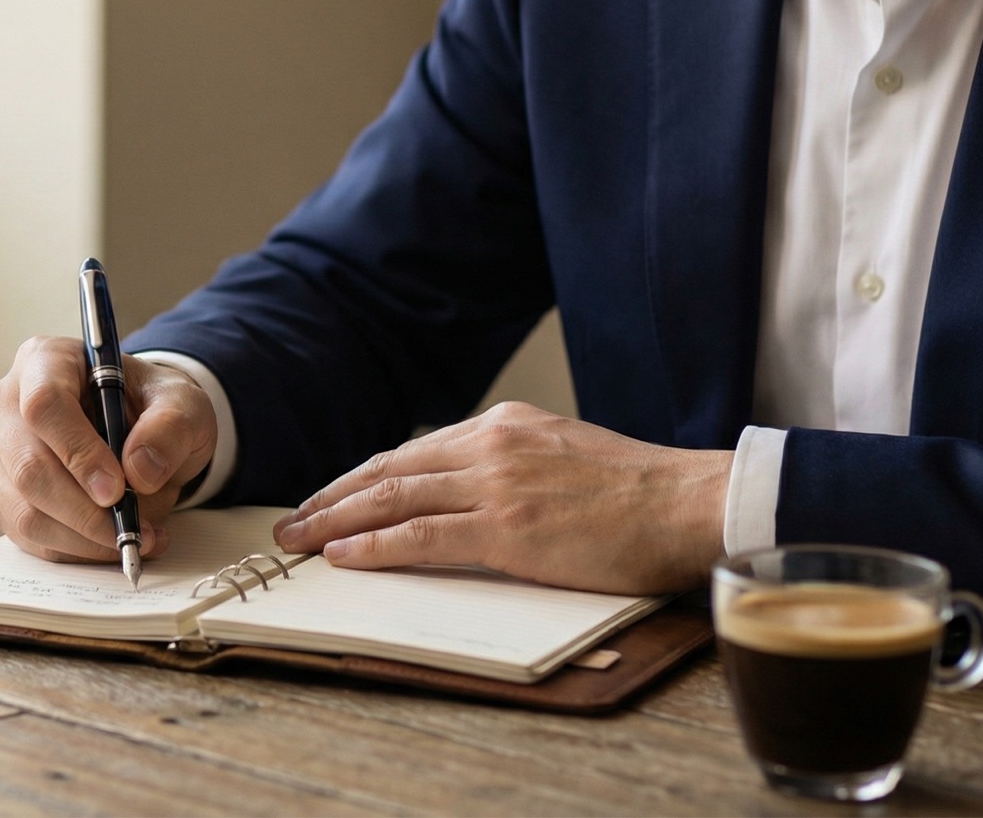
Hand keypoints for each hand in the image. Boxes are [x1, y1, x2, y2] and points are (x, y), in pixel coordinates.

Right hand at [0, 337, 217, 562]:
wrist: (139, 428)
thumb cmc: (151, 406)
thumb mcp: (182, 403)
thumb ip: (170, 428)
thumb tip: (139, 471)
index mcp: (44, 361)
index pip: (44, 405)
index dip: (78, 452)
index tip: (117, 489)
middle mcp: (6, 404)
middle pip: (27, 466)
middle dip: (84, 511)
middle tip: (133, 528)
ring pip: (25, 510)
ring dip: (84, 537)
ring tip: (137, 535)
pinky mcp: (2, 495)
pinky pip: (29, 536)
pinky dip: (75, 549)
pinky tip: (112, 541)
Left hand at [272, 401, 729, 594]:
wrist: (691, 503)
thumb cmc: (641, 494)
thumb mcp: (566, 456)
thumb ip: (515, 466)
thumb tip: (473, 493)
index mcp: (505, 426)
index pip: (413, 451)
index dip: (363, 478)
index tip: (330, 497)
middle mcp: (492, 445)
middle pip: (389, 470)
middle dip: (333, 498)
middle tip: (291, 522)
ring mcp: (497, 485)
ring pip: (393, 499)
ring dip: (336, 521)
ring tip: (297, 541)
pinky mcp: (508, 528)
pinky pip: (422, 537)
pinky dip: (375, 546)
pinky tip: (343, 557)